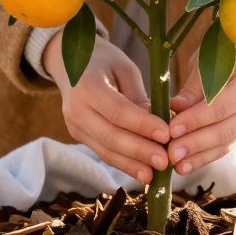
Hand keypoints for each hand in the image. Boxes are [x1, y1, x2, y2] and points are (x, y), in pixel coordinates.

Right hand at [44, 31, 170, 183]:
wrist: (68, 61)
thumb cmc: (103, 60)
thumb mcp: (124, 68)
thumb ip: (139, 97)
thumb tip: (157, 127)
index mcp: (87, 86)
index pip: (118, 111)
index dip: (142, 125)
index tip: (166, 134)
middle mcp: (76, 109)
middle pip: (110, 136)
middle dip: (139, 151)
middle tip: (164, 161)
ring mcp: (74, 126)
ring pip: (105, 150)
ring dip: (131, 164)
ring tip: (155, 174)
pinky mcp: (79, 136)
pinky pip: (103, 152)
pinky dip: (123, 163)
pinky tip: (141, 172)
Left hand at [167, 49, 235, 174]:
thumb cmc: (221, 54)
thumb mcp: (205, 62)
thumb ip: (193, 87)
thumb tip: (176, 108)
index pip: (220, 107)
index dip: (195, 120)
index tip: (172, 129)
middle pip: (224, 130)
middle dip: (195, 144)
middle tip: (171, 153)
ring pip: (225, 143)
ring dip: (199, 156)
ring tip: (176, 165)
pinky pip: (225, 147)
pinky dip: (204, 156)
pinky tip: (185, 164)